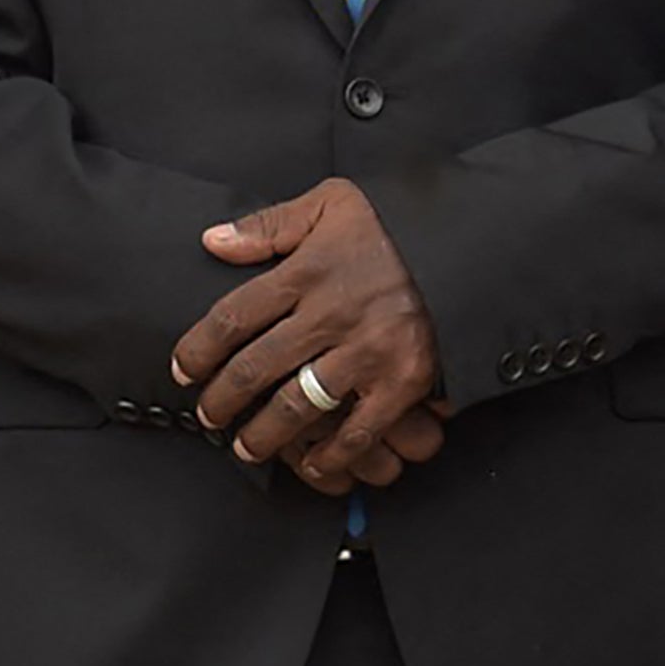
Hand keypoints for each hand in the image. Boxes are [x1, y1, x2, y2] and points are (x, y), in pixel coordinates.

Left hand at [174, 180, 442, 487]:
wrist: (480, 238)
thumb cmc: (404, 222)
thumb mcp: (334, 203)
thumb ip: (270, 224)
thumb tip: (213, 242)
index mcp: (308, 270)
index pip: (231, 318)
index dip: (197, 350)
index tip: (184, 368)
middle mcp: (332, 313)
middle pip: (253, 368)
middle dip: (221, 400)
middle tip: (209, 416)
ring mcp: (368, 350)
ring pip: (296, 406)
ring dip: (263, 434)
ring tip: (247, 446)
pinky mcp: (405, 378)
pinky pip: (357, 430)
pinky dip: (331, 454)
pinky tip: (313, 462)